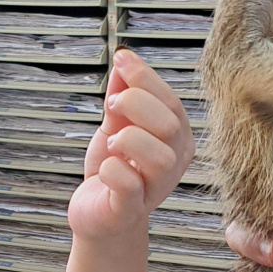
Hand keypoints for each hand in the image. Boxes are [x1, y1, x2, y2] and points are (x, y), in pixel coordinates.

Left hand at [67, 49, 193, 240]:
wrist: (97, 213)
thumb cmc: (113, 170)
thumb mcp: (116, 125)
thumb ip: (123, 95)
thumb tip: (124, 58)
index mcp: (175, 138)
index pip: (171, 101)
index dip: (145, 77)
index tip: (121, 62)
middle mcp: (174, 163)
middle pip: (169, 124)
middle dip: (135, 105)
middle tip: (112, 108)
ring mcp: (156, 188)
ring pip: (159, 156)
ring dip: (128, 139)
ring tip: (113, 144)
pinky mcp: (131, 210)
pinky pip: (129, 184)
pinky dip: (110, 169)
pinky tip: (105, 168)